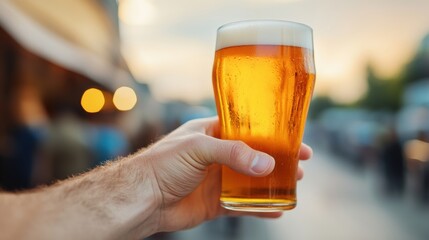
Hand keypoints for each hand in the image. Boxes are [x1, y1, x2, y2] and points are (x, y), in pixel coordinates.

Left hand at [143, 117, 311, 233]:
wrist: (142, 198)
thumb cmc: (162, 164)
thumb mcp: (198, 148)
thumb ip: (233, 153)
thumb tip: (267, 164)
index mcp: (212, 133)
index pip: (248, 129)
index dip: (271, 133)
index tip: (294, 138)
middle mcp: (218, 155)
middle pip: (255, 155)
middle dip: (278, 158)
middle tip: (301, 163)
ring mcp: (218, 179)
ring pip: (253, 180)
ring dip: (273, 182)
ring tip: (294, 183)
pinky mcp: (216, 202)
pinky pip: (244, 204)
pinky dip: (260, 207)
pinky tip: (276, 209)